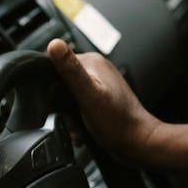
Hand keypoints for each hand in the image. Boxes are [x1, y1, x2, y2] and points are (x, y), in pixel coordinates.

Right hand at [46, 39, 161, 164]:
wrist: (137, 143)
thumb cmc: (118, 122)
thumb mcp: (89, 95)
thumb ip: (70, 70)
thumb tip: (54, 44)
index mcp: (92, 63)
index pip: (56, 64)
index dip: (50, 86)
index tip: (59, 103)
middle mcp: (95, 71)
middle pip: (60, 83)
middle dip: (60, 105)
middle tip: (71, 118)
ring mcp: (98, 85)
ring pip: (67, 97)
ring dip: (67, 115)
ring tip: (77, 126)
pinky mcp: (99, 99)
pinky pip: (77, 106)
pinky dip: (75, 119)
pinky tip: (81, 129)